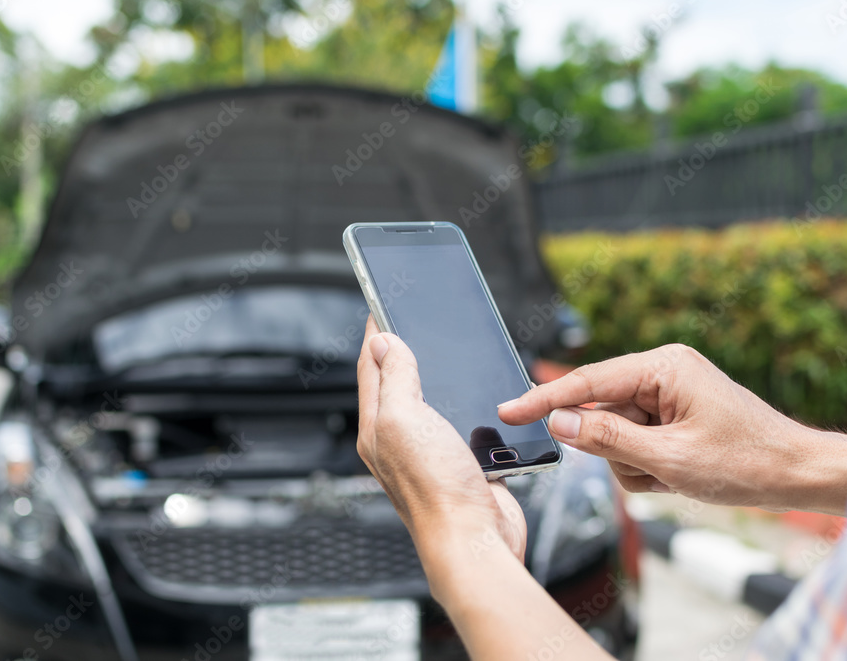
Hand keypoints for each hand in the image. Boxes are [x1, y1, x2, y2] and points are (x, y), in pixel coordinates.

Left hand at [356, 316, 526, 574]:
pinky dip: (465, 405)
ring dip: (435, 377)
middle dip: (403, 351)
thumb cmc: (436, 490)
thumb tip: (383, 341)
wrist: (475, 542)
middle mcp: (400, 440)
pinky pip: (459, 424)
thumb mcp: (405, 419)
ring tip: (437, 352)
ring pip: (431, 403)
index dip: (376, 333)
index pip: (371, 368)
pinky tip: (474, 397)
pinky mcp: (462, 463)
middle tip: (408, 321)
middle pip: (397, 384)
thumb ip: (394, 378)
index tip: (380, 304)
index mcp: (378, 427)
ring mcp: (431, 453)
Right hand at [498, 344, 846, 514]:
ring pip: (615, 435)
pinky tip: (680, 474)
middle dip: (618, 451)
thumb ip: (607, 439)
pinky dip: (649, 466)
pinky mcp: (673, 414)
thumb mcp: (670, 458)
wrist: (797, 475)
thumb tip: (559, 422)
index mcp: (663, 367)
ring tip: (676, 475)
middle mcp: (663, 371)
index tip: (508, 412)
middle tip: (654, 470)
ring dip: (637, 465)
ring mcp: (669, 393)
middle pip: (601, 413)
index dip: (544, 401)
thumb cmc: (747, 462)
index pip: (587, 383)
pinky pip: (635, 443)